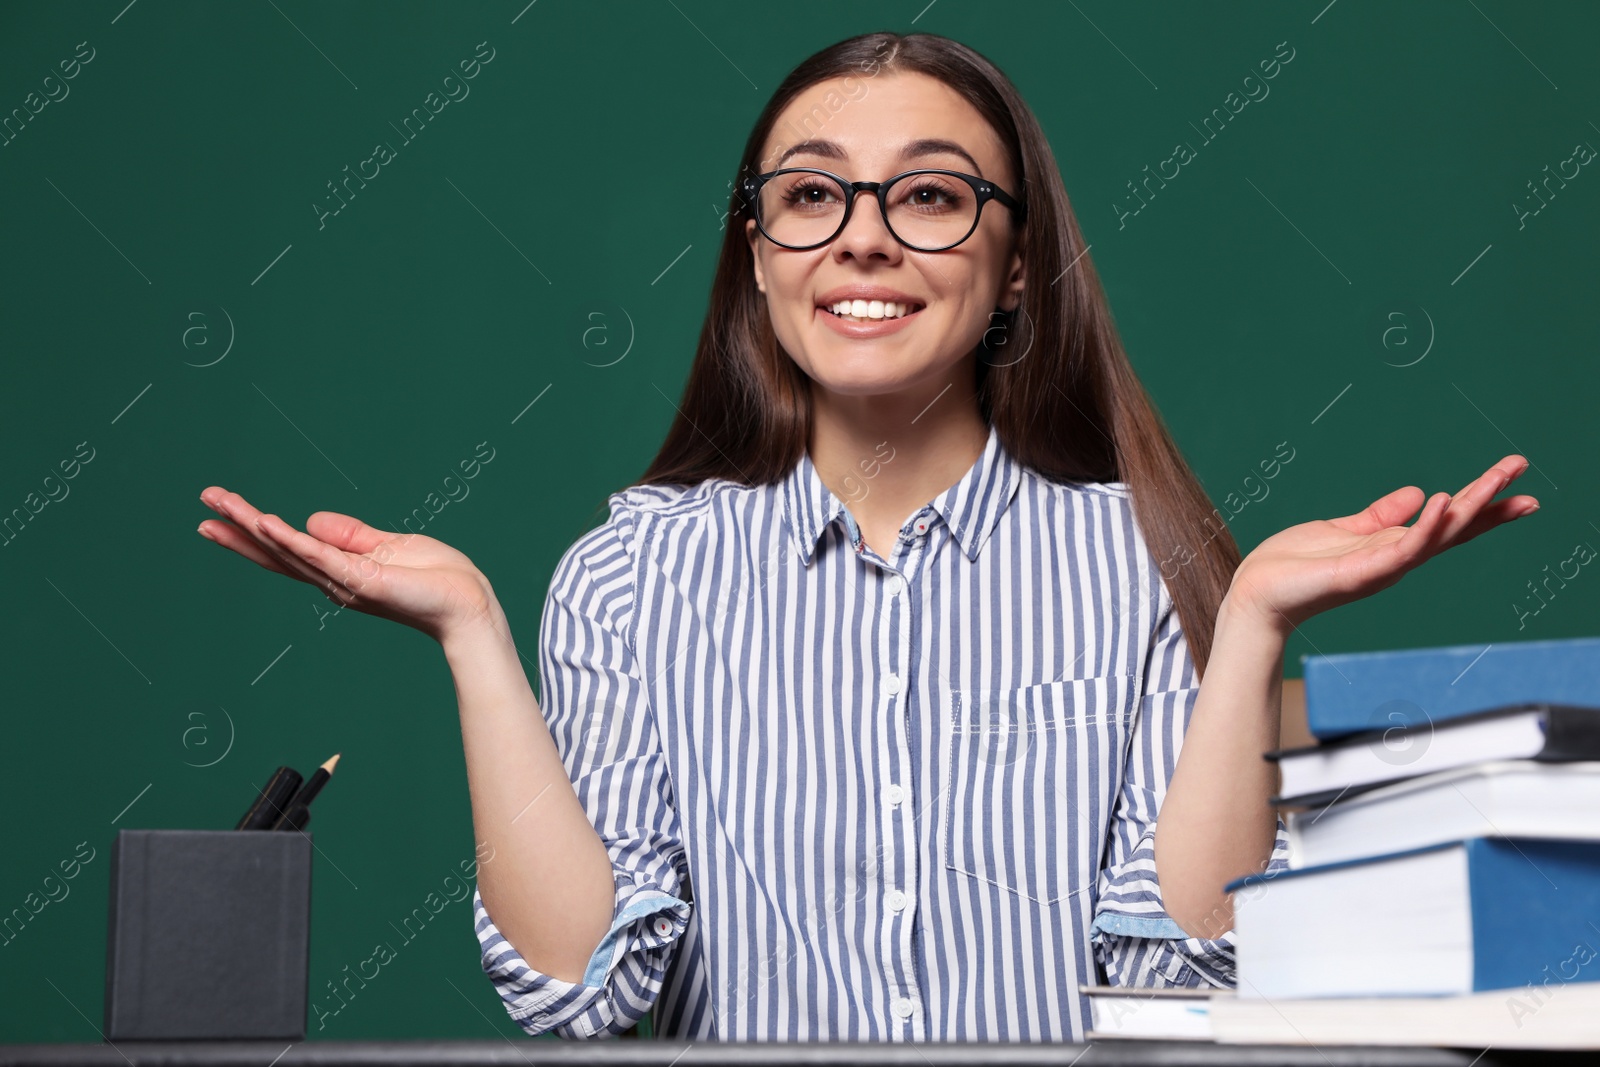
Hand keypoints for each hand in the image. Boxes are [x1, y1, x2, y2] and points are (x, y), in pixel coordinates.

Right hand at [197, 487, 499, 643]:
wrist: (468, 603)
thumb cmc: (436, 579)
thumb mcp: (388, 545)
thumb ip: (351, 535)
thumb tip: (310, 519)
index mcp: (339, 569)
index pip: (286, 548)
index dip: (252, 531)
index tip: (218, 512)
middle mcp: (334, 580)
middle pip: (276, 551)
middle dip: (238, 528)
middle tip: (202, 505)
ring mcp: (345, 581)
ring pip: (290, 551)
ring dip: (254, 527)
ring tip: (221, 506)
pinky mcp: (363, 580)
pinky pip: (322, 557)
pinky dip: (293, 541)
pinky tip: (266, 523)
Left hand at [1224, 455, 1538, 635]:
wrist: (1256, 594)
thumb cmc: (1294, 565)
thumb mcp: (1343, 530)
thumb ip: (1380, 515)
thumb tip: (1416, 493)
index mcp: (1392, 546)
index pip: (1447, 521)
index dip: (1482, 502)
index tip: (1516, 481)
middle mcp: (1396, 558)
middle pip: (1454, 526)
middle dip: (1491, 499)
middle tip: (1523, 467)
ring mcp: (1382, 567)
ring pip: (1437, 534)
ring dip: (1470, 505)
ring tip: (1498, 477)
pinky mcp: (1361, 573)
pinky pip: (1400, 548)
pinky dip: (1423, 526)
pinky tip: (1441, 502)